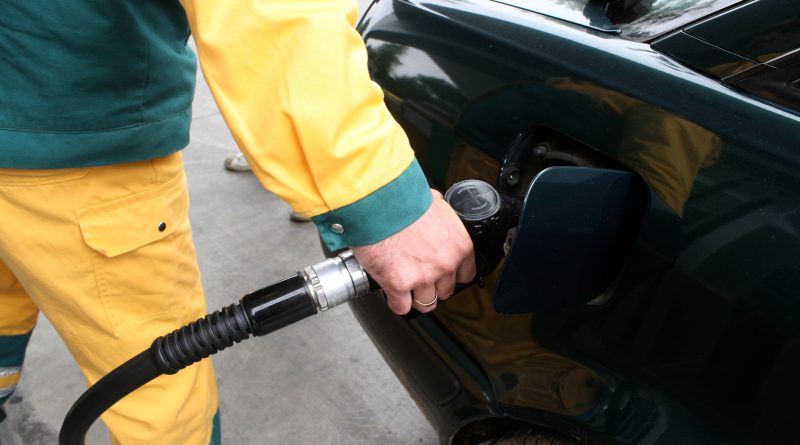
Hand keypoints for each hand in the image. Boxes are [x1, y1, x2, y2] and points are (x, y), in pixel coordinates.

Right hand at [352, 189, 475, 313]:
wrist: (380, 202)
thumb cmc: (405, 198)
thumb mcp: (435, 204)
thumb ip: (440, 219)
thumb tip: (435, 217)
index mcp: (459, 245)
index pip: (466, 274)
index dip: (451, 275)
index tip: (443, 274)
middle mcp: (445, 264)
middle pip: (445, 292)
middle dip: (433, 286)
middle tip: (420, 277)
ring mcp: (423, 277)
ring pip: (426, 303)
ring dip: (415, 297)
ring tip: (406, 288)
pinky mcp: (399, 285)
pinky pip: (401, 307)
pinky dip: (396, 302)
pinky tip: (392, 293)